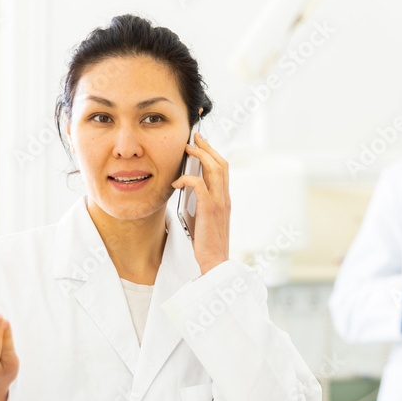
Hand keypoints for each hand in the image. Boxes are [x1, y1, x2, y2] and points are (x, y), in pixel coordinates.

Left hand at [172, 131, 229, 274]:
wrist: (214, 262)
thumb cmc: (206, 244)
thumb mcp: (203, 219)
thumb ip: (199, 203)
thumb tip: (185, 189)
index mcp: (224, 200)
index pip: (223, 170)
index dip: (213, 154)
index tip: (201, 144)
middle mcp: (225, 198)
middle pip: (221, 163)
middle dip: (207, 147)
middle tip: (194, 138)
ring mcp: (219, 203)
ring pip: (214, 169)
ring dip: (200, 155)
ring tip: (187, 149)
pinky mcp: (209, 210)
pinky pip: (199, 185)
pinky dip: (187, 179)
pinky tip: (177, 182)